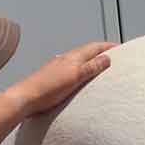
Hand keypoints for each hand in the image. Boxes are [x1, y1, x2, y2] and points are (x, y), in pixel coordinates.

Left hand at [2, 41, 117, 117]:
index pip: (94, 47)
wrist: (25, 98)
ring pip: (78, 60)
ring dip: (90, 60)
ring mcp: (58, 67)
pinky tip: (79, 76)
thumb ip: (90, 67)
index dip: (107, 47)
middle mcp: (65, 59)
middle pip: (87, 51)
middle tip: (113, 56)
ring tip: (99, 66)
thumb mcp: (74, 77)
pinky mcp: (52, 77)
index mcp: (73, 57)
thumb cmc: (49, 88)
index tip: (120, 48)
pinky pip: (71, 69)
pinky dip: (81, 69)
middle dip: (100, 52)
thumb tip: (106, 58)